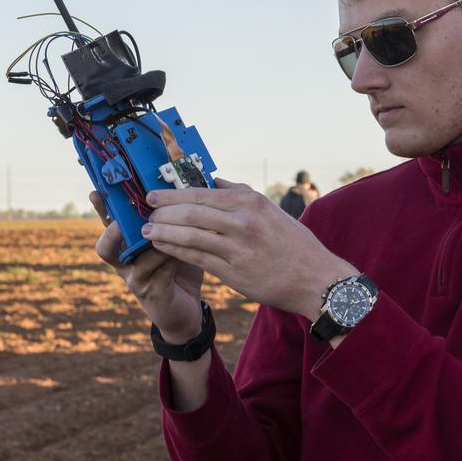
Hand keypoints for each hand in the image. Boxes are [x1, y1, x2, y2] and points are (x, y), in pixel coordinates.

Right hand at [90, 192, 204, 342]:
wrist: (185, 308)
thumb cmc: (179, 269)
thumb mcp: (175, 240)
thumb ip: (173, 221)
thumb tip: (180, 188)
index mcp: (127, 246)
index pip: (109, 224)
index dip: (101, 210)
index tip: (95, 192)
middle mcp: (125, 263)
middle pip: (105, 247)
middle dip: (114, 231)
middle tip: (127, 220)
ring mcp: (135, 279)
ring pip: (135, 259)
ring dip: (154, 245)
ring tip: (171, 233)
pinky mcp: (151, 294)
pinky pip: (158, 274)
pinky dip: (170, 261)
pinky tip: (182, 255)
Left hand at [142, 179, 355, 320]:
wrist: (316, 279)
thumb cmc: (294, 244)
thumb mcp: (271, 210)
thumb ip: (240, 194)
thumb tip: (214, 180)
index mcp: (251, 202)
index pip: (202, 193)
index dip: (173, 194)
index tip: (153, 195)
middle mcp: (243, 222)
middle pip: (190, 212)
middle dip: (162, 212)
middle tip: (145, 212)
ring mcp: (237, 248)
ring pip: (189, 236)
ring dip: (163, 233)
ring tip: (147, 231)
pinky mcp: (233, 273)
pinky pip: (196, 259)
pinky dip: (176, 252)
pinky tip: (163, 248)